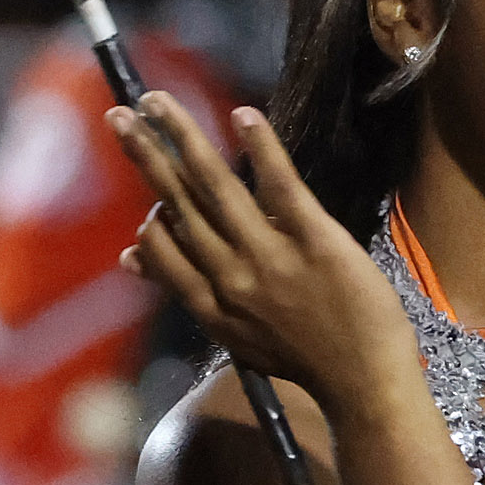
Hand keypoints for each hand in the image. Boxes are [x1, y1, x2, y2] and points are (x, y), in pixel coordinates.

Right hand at [112, 96, 418, 412]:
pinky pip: (280, 185)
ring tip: (156, 101)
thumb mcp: (234, 336)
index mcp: (209, 304)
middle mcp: (229, 276)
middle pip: (177, 203)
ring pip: (214, 185)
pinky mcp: (314, 239)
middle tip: (118, 115)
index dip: (149, 207)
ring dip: (182, 136)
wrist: (365, 383)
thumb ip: (189, 291)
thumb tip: (131, 258)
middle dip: (145, 155)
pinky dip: (261, 148)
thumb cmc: (305, 358)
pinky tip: (244, 115)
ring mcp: (270, 256)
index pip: (159, 245)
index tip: (149, 178)